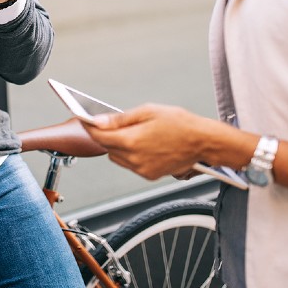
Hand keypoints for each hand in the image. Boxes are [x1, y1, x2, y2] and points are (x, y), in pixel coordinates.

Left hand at [83, 104, 209, 180]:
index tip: (84, 120)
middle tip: (113, 123)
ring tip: (133, 133)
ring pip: (117, 158)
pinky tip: (143, 144)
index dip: (89, 127)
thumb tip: (98, 121)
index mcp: (132, 141)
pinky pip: (130, 165)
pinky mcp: (149, 175)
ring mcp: (142, 169)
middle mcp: (134, 159)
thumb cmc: (180, 124)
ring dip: (118, 146)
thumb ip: (120, 119)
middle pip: (107, 148)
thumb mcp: (147, 112)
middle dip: (106, 135)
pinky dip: (130, 155)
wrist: (202, 142)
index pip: (99, 136)